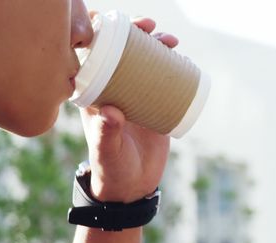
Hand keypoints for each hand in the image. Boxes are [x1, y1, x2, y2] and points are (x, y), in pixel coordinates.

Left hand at [80, 15, 180, 202]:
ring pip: (144, 61)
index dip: (102, 31)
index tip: (118, 24)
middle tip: (152, 28)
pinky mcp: (155, 104)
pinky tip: (182, 57)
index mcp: (93, 92)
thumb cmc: (112, 168)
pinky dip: (173, 64)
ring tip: (172, 42)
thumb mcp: (107, 152)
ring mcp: (135, 95)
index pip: (93, 53)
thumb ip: (106, 134)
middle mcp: (113, 88)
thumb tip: (112, 112)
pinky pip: (163, 78)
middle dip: (136, 32)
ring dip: (156, 44)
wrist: (132, 186)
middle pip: (122, 50)